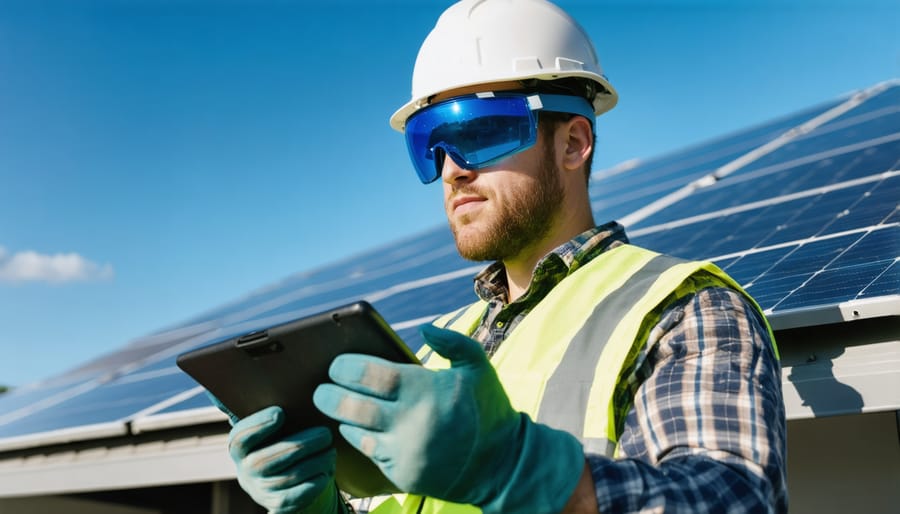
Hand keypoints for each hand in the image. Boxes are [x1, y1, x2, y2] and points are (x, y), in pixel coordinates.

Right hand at [227, 406, 344, 513]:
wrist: (277, 479)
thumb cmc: (279, 440)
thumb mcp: (272, 426)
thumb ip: (274, 409)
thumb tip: (285, 376)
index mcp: (239, 447)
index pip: (241, 437)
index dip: (258, 425)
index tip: (280, 412)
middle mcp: (246, 470)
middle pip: (270, 459)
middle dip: (302, 445)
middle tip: (325, 434)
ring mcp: (260, 490)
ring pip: (289, 477)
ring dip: (315, 462)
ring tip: (331, 451)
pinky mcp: (278, 504)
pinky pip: (298, 495)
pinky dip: (316, 482)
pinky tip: (327, 470)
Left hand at [313, 324, 584, 512]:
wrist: (502, 465)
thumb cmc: (486, 409)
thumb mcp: (478, 367)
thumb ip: (453, 341)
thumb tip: (424, 327)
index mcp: (426, 391)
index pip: (371, 375)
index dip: (346, 368)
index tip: (335, 365)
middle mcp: (411, 423)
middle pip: (353, 407)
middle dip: (329, 396)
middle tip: (320, 389)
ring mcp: (406, 452)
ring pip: (357, 433)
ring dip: (342, 419)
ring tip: (335, 406)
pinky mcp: (404, 475)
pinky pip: (371, 455)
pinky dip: (359, 440)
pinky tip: (355, 428)